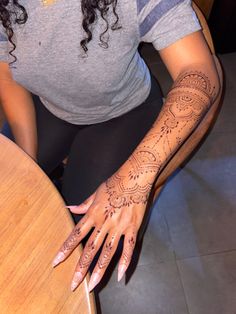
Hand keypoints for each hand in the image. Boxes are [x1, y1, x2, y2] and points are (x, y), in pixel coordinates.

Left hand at [52, 165, 153, 291]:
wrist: (134, 178)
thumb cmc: (114, 183)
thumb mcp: (96, 192)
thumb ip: (83, 204)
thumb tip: (69, 208)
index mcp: (93, 214)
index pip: (76, 234)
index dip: (65, 249)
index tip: (56, 262)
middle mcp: (104, 222)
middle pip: (90, 248)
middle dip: (81, 267)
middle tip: (74, 284)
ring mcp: (119, 226)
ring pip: (107, 252)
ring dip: (99, 269)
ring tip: (93, 285)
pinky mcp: (132, 228)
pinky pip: (128, 247)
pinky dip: (125, 261)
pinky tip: (121, 275)